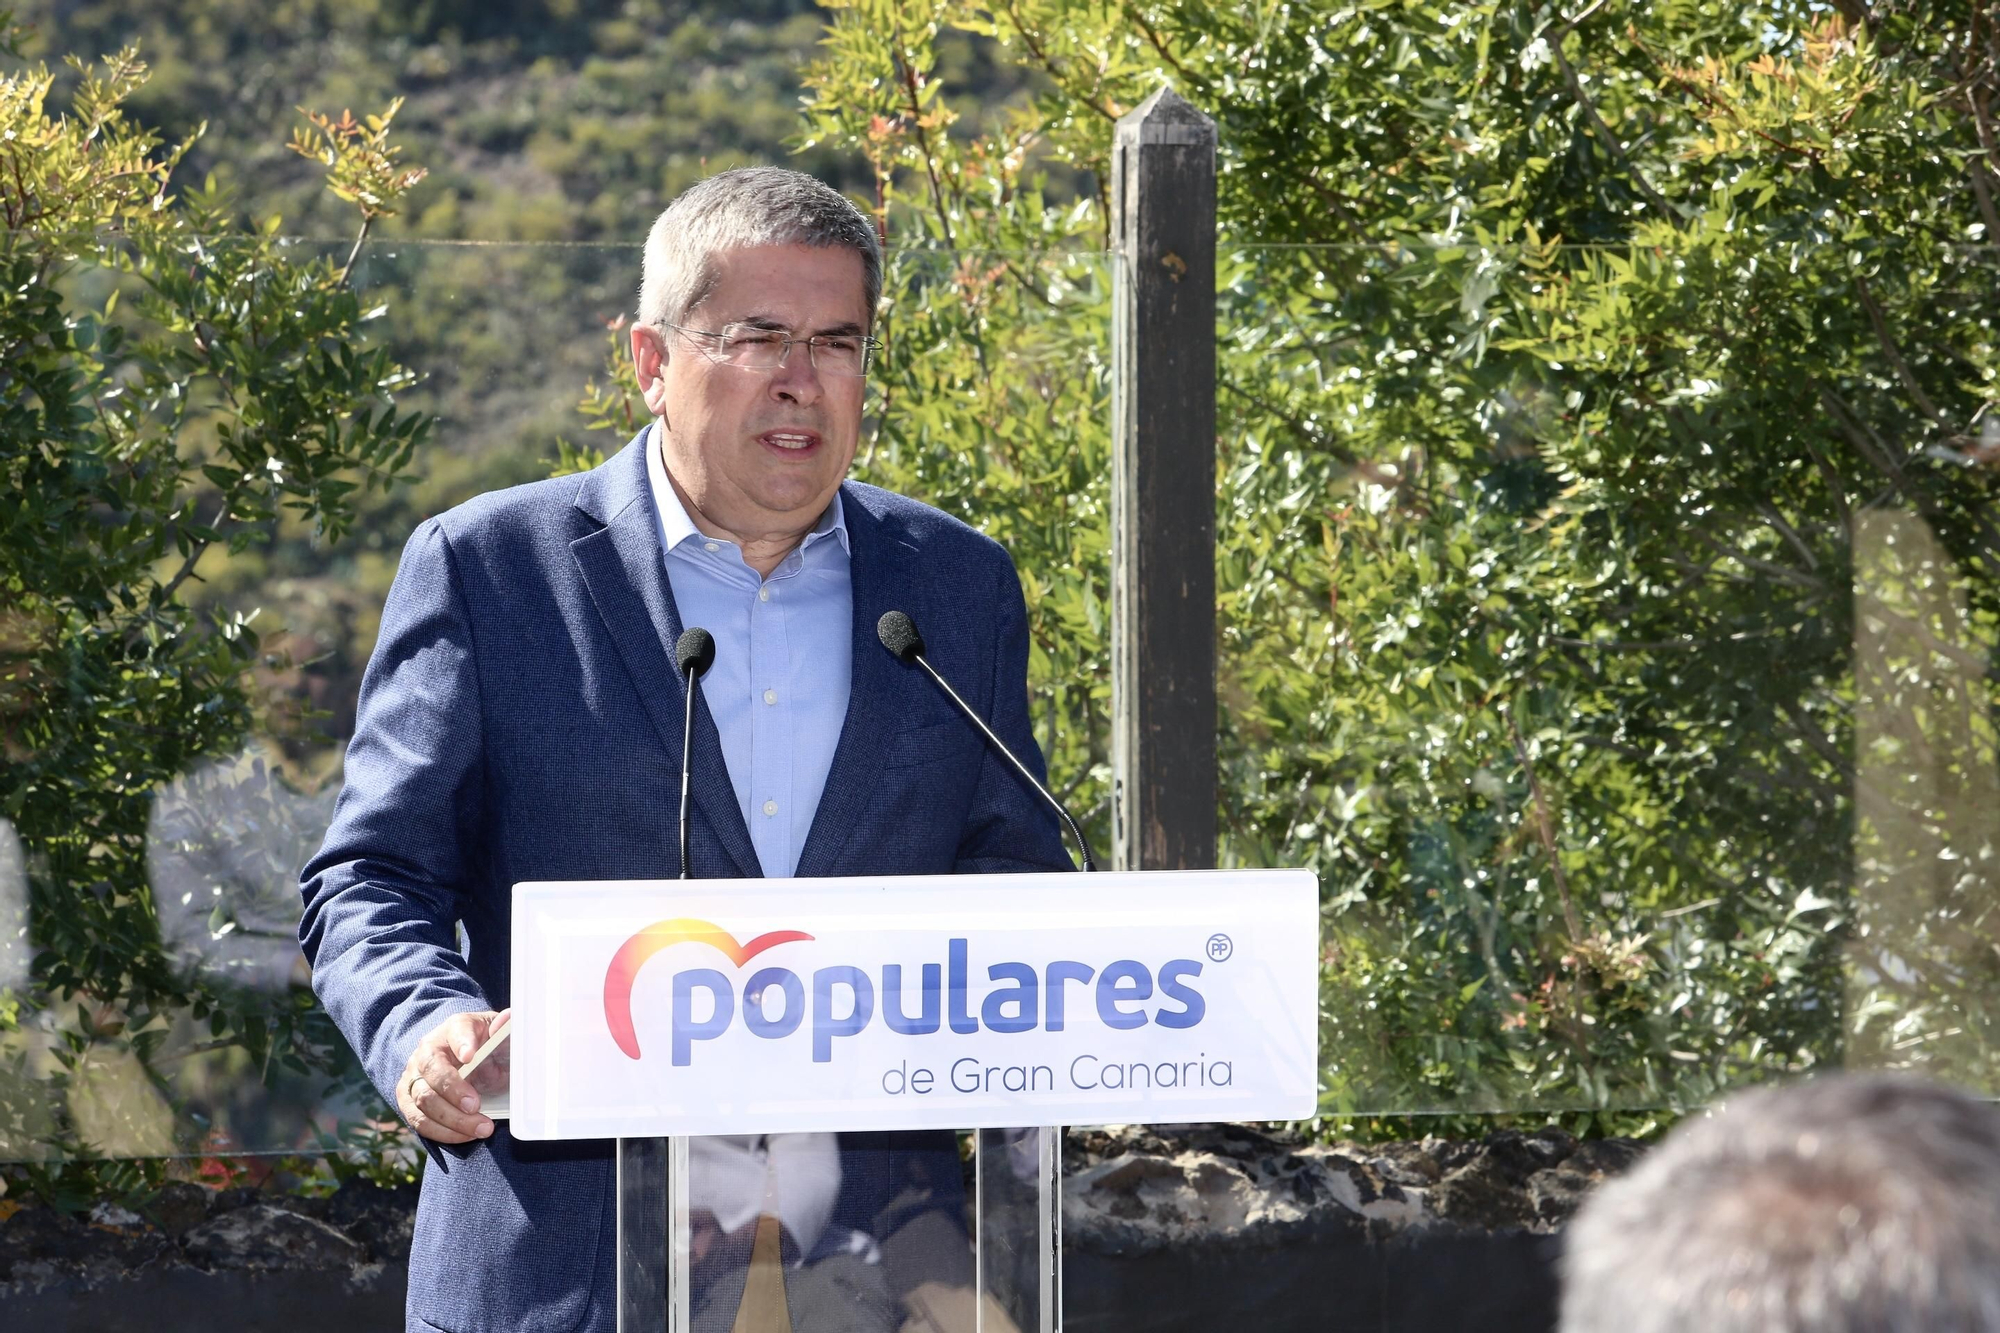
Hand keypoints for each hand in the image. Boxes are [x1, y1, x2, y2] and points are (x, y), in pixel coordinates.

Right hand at [397, 1009, 503, 1142]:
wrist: (470, 1065)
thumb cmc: (487, 1049)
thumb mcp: (501, 1037)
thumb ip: (506, 1030)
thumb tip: (508, 1019)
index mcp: (454, 1028)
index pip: (456, 1031)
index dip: (462, 1042)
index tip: (471, 1055)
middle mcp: (428, 1050)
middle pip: (432, 1070)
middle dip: (454, 1092)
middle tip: (477, 1107)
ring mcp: (414, 1076)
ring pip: (423, 1100)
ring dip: (452, 1119)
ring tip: (482, 1128)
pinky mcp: (408, 1101)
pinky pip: (419, 1121)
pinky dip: (443, 1132)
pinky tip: (466, 1135)